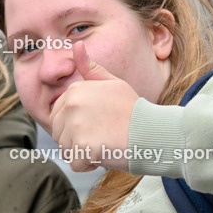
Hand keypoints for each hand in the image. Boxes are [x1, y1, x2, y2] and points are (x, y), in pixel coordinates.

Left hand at [50, 42, 137, 171]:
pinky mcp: (83, 147)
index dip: (78, 127)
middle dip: (78, 141)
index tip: (100, 124)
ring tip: (106, 144)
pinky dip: (89, 166)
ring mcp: (76, 125)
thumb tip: (75, 46)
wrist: (154, 133)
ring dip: (84, 154)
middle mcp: (72, 104)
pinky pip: (76, 164)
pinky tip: (106, 155)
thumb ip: (91, 69)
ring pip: (66, 151)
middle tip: (103, 135)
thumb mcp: (113, 84)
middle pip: (60, 135)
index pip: (59, 118)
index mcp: (75, 90)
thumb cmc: (134, 111)